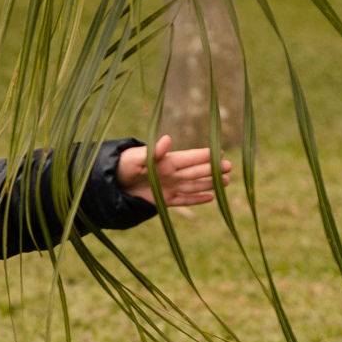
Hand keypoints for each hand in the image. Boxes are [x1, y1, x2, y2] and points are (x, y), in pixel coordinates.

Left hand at [116, 134, 231, 206]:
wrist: (111, 185)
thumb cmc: (122, 166)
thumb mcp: (136, 158)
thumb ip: (153, 151)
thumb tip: (168, 140)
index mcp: (166, 161)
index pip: (190, 158)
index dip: (204, 156)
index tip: (220, 152)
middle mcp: (171, 174)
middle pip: (196, 172)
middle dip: (213, 169)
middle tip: (230, 167)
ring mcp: (169, 187)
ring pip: (194, 185)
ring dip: (209, 183)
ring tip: (226, 181)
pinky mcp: (164, 201)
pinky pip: (184, 200)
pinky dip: (197, 199)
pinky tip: (211, 197)